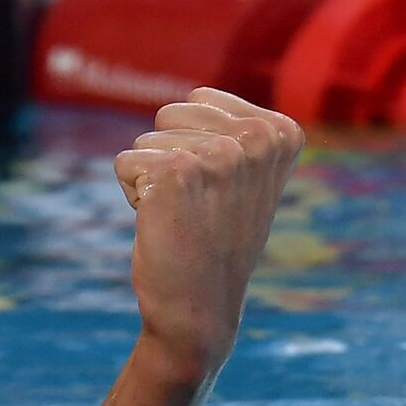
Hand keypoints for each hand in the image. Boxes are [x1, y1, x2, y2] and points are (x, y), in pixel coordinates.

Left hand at [115, 89, 302, 383]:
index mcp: (281, 133)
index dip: (194, 145)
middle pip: (171, 114)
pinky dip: (133, 193)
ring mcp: (219, 154)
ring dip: (153, 177)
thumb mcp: (245, 178)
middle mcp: (257, 138)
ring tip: (183, 216)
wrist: (200, 308)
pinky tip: (163, 224)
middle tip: (197, 205)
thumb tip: (197, 97)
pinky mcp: (176, 171)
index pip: (200, 100)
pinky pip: (125, 162)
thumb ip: (233, 132)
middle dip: (170, 156)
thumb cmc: (215, 240)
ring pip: (146, 139)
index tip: (218, 189)